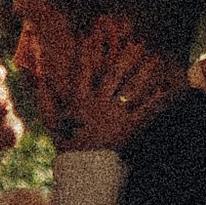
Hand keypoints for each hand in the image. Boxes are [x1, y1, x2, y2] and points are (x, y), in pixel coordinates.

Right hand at [49, 27, 180, 152]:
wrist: (82, 169)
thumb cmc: (67, 145)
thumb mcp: (52, 123)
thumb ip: (45, 101)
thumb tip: (40, 80)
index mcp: (80, 101)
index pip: (82, 72)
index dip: (85, 53)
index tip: (90, 35)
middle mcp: (99, 103)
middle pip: (114, 75)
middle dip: (126, 57)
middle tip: (137, 42)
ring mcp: (115, 114)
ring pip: (131, 88)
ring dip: (144, 72)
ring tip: (155, 57)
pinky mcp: (127, 127)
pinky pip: (143, 111)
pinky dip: (155, 100)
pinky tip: (165, 89)